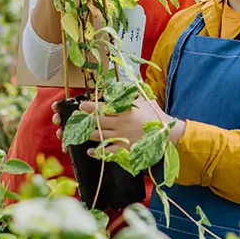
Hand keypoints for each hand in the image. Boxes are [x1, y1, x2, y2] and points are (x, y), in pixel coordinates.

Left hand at [51, 99, 185, 153]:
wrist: (167, 134)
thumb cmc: (155, 115)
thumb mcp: (143, 99)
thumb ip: (129, 93)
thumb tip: (117, 86)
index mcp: (124, 110)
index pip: (102, 108)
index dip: (89, 107)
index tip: (80, 106)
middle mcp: (120, 124)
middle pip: (96, 122)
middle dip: (82, 120)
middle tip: (72, 119)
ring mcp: (122, 138)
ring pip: (98, 136)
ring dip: (85, 135)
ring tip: (74, 134)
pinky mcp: (125, 150)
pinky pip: (108, 152)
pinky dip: (97, 152)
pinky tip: (89, 151)